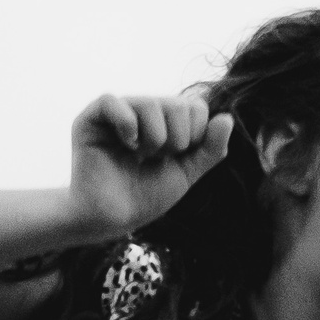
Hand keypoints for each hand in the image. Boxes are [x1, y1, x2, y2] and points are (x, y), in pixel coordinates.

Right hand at [68, 94, 235, 238]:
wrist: (112, 219)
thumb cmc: (145, 197)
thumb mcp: (186, 174)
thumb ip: (209, 149)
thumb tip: (227, 118)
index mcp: (165, 122)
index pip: (195, 107)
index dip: (195, 134)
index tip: (177, 157)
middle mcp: (142, 111)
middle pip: (177, 104)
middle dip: (176, 139)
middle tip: (156, 158)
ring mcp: (117, 113)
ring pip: (150, 103)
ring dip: (154, 138)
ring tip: (139, 156)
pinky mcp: (92, 118)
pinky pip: (113, 101)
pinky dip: (127, 124)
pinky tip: (127, 145)